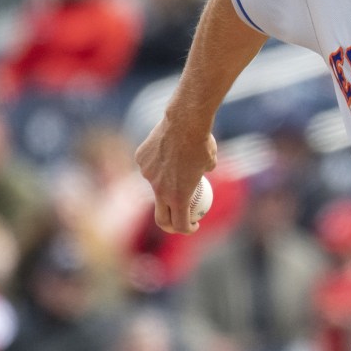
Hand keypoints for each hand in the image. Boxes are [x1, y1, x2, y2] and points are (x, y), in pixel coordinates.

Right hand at [135, 116, 216, 234]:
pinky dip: (157, 161)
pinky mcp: (140, 159)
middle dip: (170, 224)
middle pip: (161, 217)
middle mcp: (160, 190)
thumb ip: (202, 172)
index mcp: (179, 196)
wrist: (185, 121)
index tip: (194, 225)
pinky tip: (167, 146)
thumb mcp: (210, 162)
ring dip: (166, 180)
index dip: (187, 229)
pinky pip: (149, 165)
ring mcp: (148, 175)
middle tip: (180, 218)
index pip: (179, 224)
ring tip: (178, 158)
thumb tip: (202, 174)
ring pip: (155, 183)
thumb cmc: (202, 142)